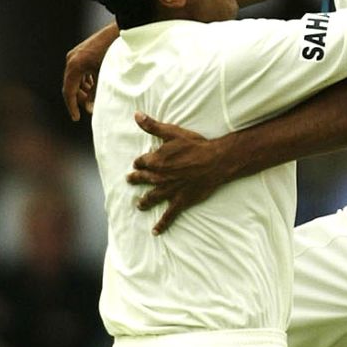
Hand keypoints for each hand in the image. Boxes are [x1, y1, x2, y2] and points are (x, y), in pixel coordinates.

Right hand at [62, 29, 115, 120]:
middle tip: (90, 109)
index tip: (76, 118)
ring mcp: (75, 55)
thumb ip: (96, 93)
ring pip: (75, 79)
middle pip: (70, 86)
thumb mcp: (105, 76)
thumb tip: (90, 109)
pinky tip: (95, 86)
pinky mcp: (81, 53)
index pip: (68, 91)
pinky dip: (86, 81)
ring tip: (94, 99)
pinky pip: (79, 72)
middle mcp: (71, 59)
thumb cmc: (114, 53)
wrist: (121, 32)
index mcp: (75, 66)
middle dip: (79, 99)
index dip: (72, 106)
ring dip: (83, 90)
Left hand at [127, 113, 230, 233]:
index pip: (141, 162)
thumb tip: (136, 115)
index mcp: (155, 161)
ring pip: (152, 198)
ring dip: (144, 202)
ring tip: (139, 205)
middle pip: (142, 179)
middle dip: (136, 179)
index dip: (140, 162)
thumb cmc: (196, 145)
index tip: (139, 163)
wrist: (216, 161)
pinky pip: (169, 215)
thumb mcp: (172, 132)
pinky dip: (162, 224)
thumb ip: (152, 126)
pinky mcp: (181, 201)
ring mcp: (169, 191)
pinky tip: (155, 231)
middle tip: (131, 180)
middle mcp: (159, 177)